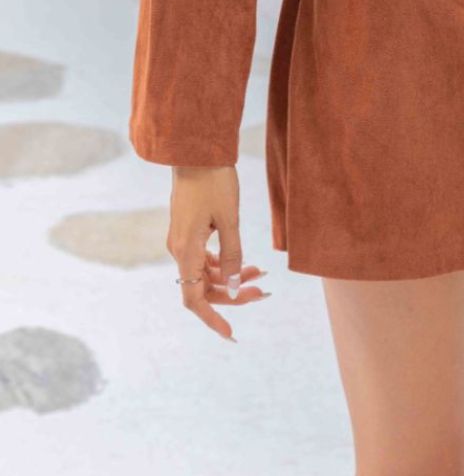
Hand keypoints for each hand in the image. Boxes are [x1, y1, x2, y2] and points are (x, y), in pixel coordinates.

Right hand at [168, 165, 269, 342]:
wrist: (197, 149)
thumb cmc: (215, 181)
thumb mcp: (229, 219)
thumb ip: (232, 255)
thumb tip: (233, 287)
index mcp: (186, 250)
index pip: (194, 299)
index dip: (213, 319)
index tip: (231, 333)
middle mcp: (180, 249)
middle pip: (204, 287)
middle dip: (233, 294)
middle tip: (262, 291)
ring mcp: (183, 240)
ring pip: (206, 273)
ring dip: (231, 277)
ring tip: (260, 273)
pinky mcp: (189, 230)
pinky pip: (205, 258)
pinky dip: (225, 262)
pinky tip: (245, 261)